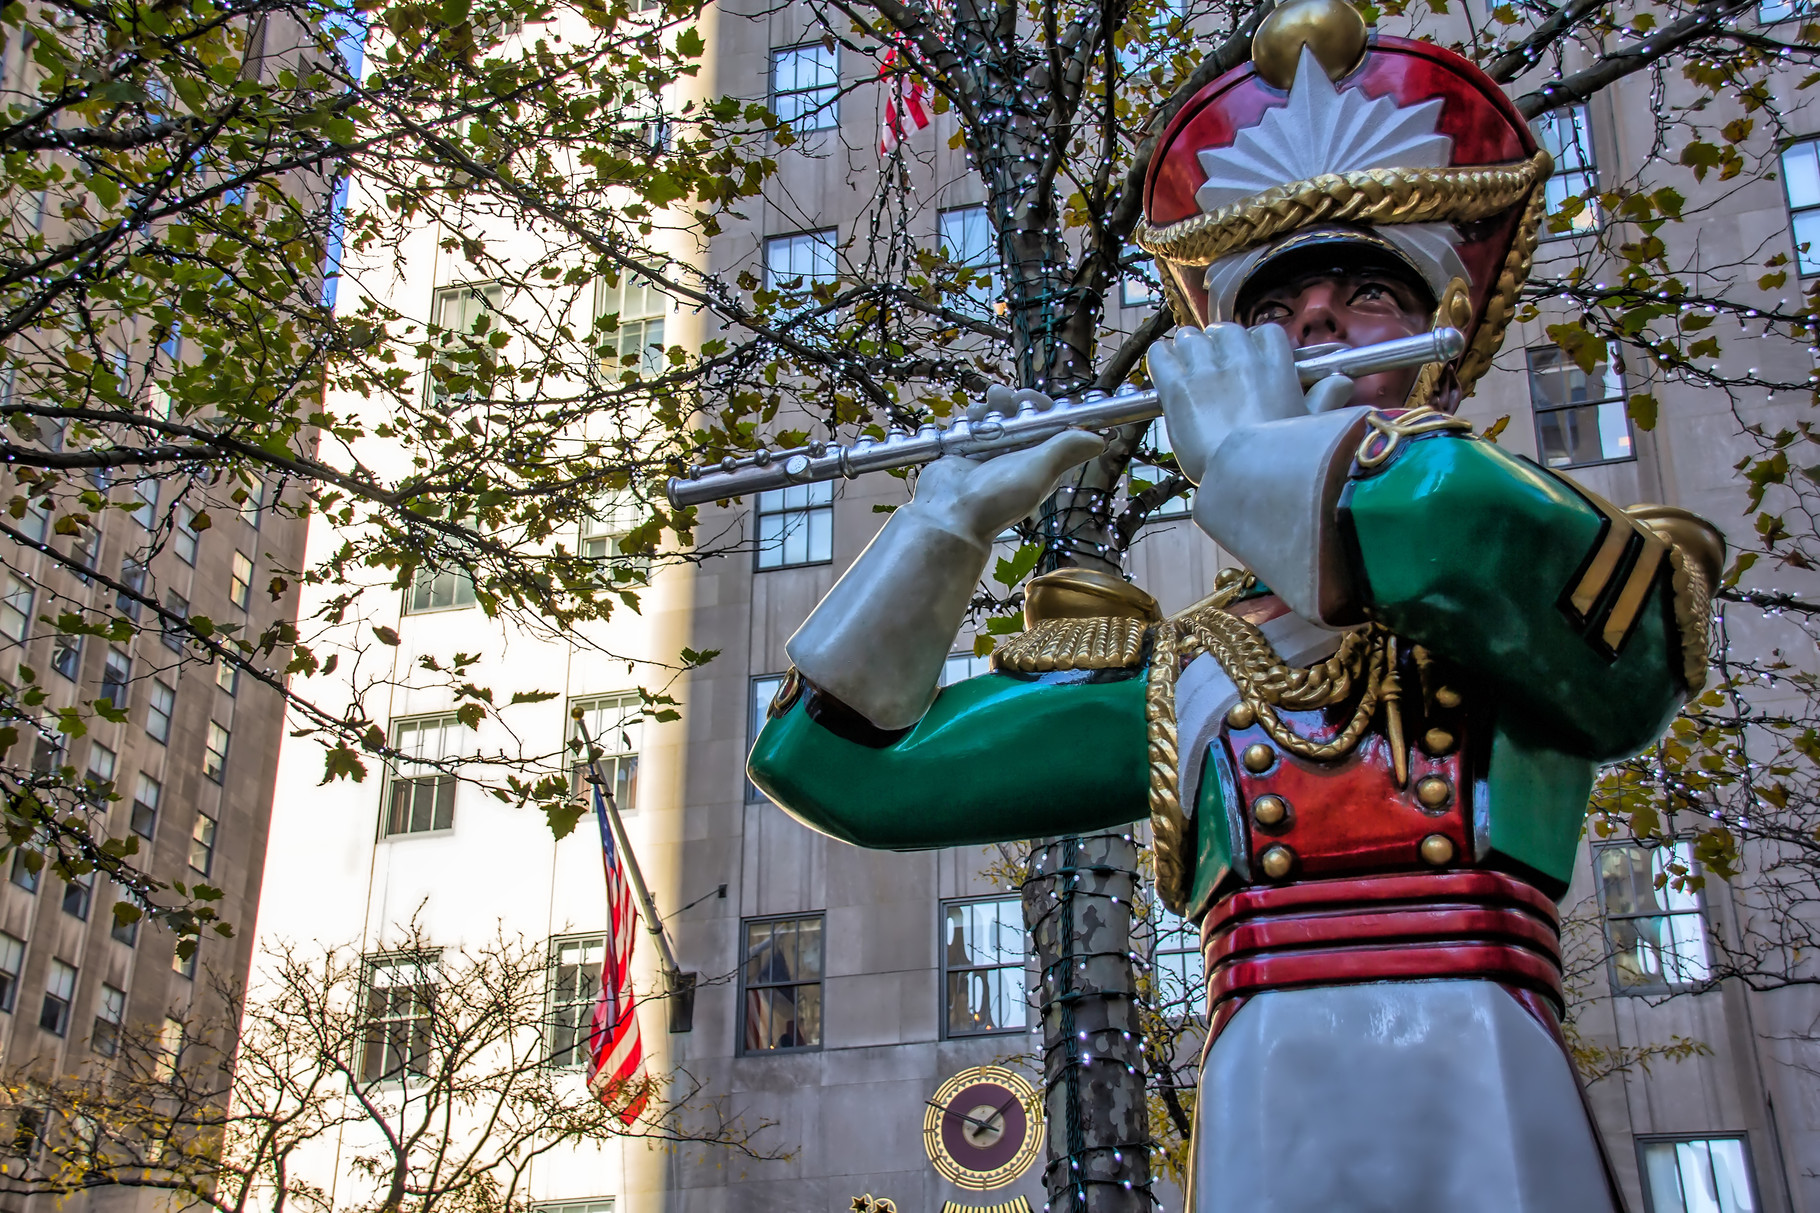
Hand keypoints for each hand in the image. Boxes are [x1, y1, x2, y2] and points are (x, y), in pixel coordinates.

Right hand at [908, 386, 1105, 546]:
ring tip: (982, 407)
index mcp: (1042, 461)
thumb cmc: (998, 497)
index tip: (1030, 401)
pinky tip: (969, 420)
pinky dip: (972, 418)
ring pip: (997, 416)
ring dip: (991, 406)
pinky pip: (974, 425)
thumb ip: (1066, 450)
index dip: (1043, 408)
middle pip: (1022, 416)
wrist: (950, 514)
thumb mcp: (1039, 471)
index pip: (1051, 424)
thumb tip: (1101, 439)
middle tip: (1002, 399)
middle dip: (1014, 402)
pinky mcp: (968, 451)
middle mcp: (1019, 455)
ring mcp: (992, 453)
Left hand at [1146, 323, 1354, 485]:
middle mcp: (1240, 359)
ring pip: (1191, 338)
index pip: (1265, 334)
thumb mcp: (1311, 425)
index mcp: (1275, 365)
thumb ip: (1326, 398)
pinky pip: (1161, 355)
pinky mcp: (1177, 388)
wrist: (1245, 476)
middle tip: (1215, 365)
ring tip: (1188, 364)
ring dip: (1189, 348)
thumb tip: (1343, 381)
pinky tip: (1165, 366)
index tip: (1249, 359)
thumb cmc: (1282, 457)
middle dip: (1219, 345)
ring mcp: (1206, 371)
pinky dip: (1162, 357)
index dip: (1254, 344)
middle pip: (1225, 332)